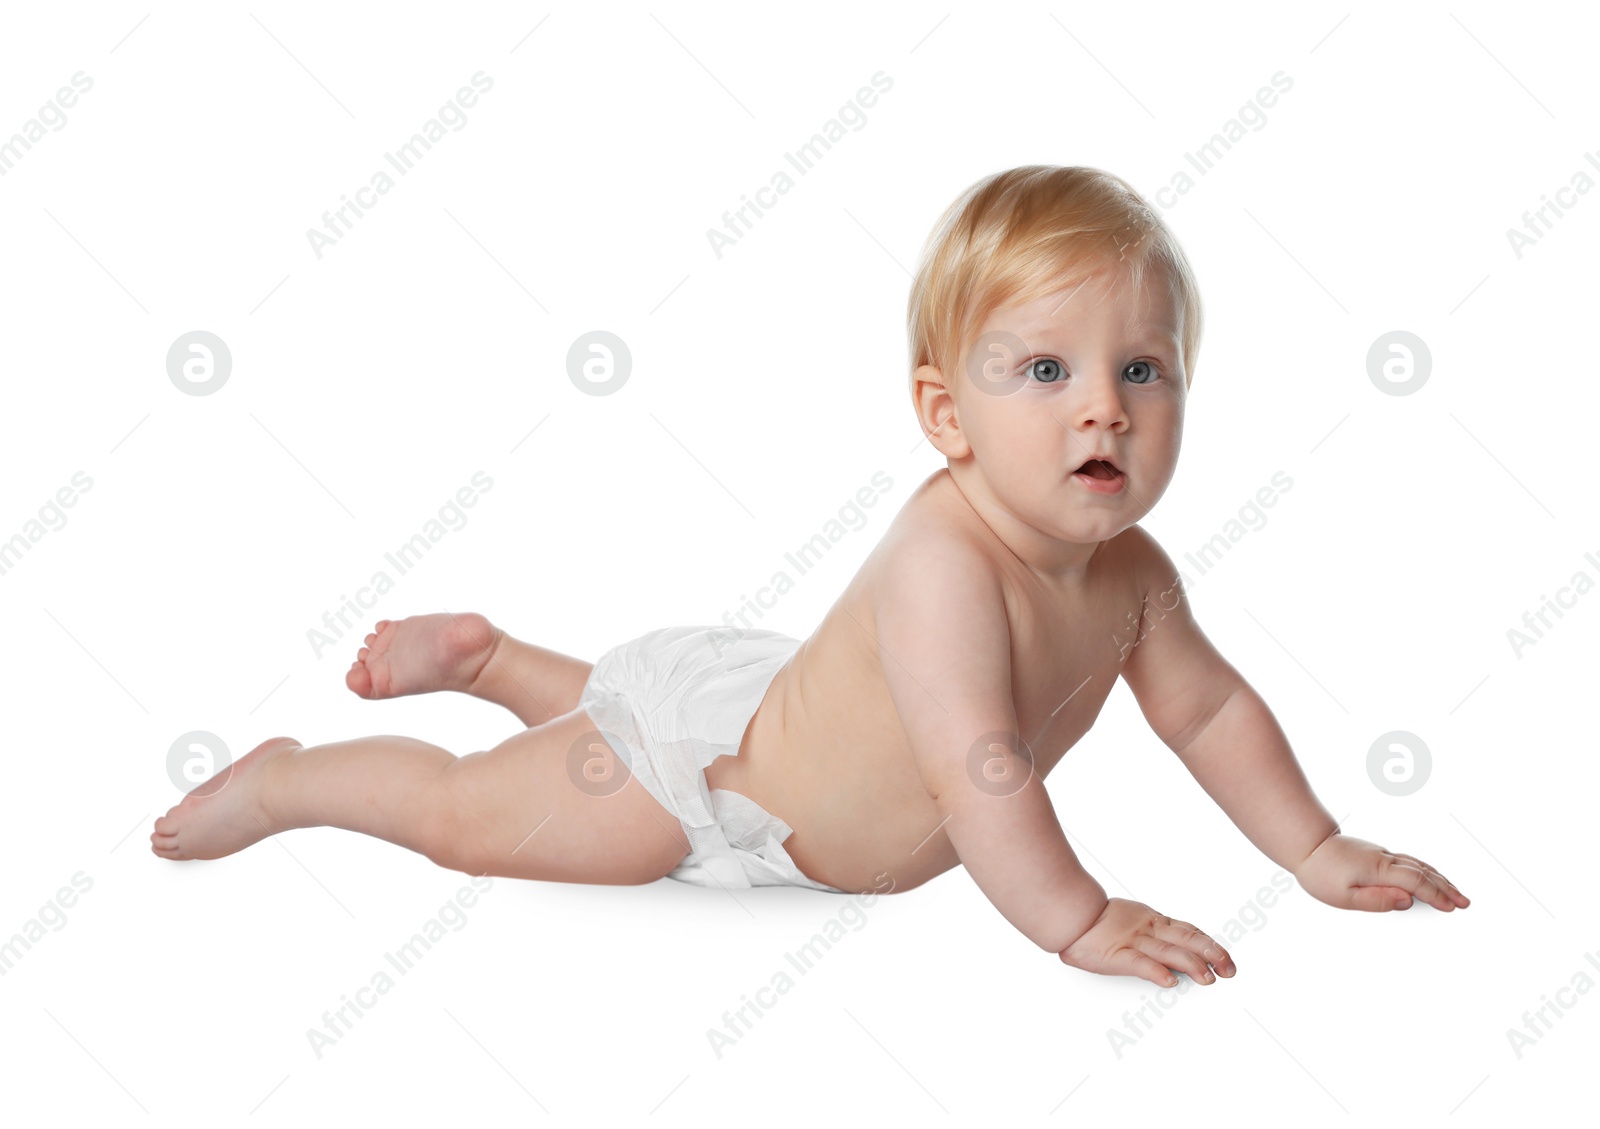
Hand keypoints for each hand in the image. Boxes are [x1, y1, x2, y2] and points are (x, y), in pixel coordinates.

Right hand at [1057, 897, 1235, 987]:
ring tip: (1208, 979)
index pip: (1189, 932)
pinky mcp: (1116, 955)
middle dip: (1211, 955)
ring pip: (1168, 952)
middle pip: (1187, 941)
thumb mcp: (1133, 920)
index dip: (1210, 945)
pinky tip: (1169, 981)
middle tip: (1229, 970)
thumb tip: (1176, 953)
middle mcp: (1148, 930)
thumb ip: (1154, 933)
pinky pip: (1139, 963)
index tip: (1226, 958)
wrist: (1069, 913)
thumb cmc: (1097, 921)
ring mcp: (1133, 941)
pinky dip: (1156, 972)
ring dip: (1191, 966)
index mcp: (1153, 921)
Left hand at [1293, 833, 1469, 911]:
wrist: (1307, 844)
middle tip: (1465, 903)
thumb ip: (1377, 900)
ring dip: (1440, 878)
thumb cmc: (1321, 873)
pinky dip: (1426, 870)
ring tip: (1455, 892)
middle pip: (1424, 873)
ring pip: (1418, 865)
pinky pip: (1410, 862)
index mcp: (1379, 870)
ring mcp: (1382, 855)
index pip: (1416, 883)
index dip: (1436, 895)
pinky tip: (1430, 876)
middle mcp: (1385, 859)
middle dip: (1447, 888)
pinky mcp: (1378, 854)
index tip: (1451, 907)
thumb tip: (1407, 902)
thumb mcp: (1344, 896)